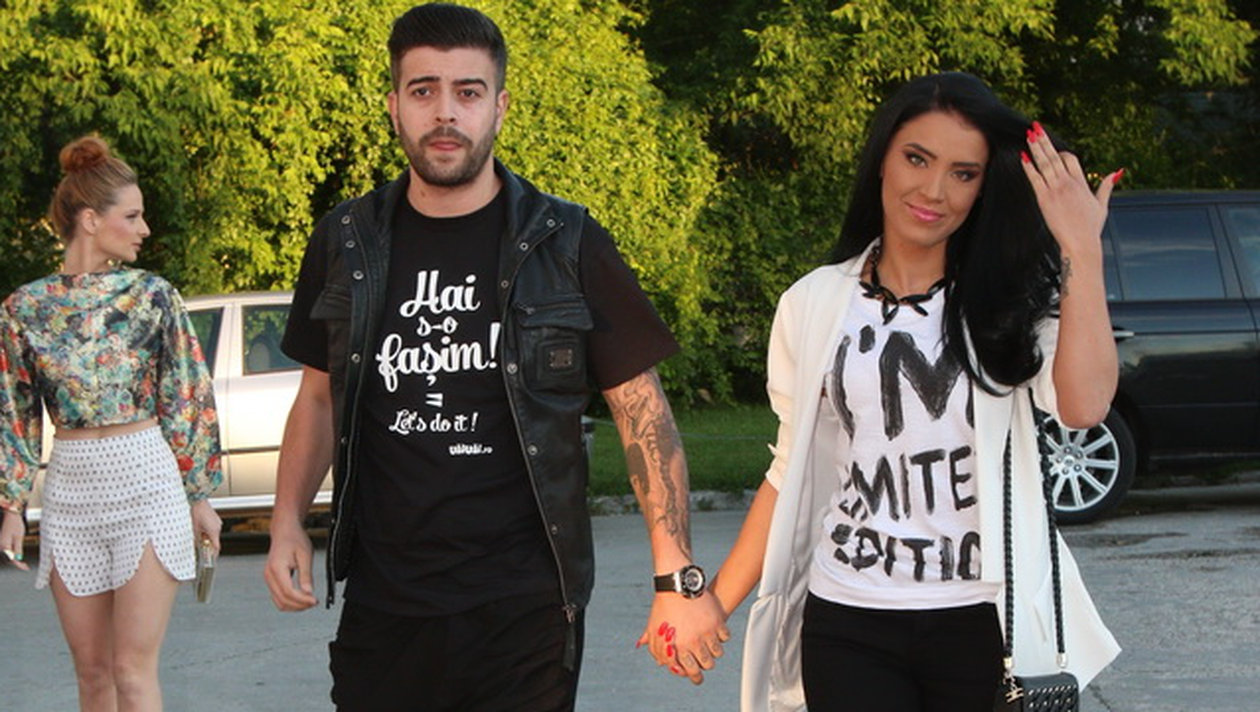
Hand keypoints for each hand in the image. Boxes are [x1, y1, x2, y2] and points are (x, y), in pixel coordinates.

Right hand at [1, 508, 28, 570]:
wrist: (10, 514)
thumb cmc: (15, 523)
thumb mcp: (19, 537)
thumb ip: (18, 548)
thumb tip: (18, 559)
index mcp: (4, 545)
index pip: (11, 558)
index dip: (19, 564)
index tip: (25, 568)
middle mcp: (0, 545)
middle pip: (8, 557)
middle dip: (17, 562)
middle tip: (25, 566)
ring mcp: (0, 543)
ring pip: (7, 554)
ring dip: (15, 558)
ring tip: (23, 562)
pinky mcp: (1, 541)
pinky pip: (7, 549)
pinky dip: (12, 553)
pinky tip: (17, 554)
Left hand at [190, 499, 221, 554]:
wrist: (196, 500)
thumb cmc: (196, 511)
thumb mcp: (194, 529)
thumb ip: (196, 539)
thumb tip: (196, 545)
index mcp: (214, 531)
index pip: (216, 547)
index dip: (213, 554)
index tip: (210, 559)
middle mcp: (217, 527)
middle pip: (214, 541)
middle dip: (207, 545)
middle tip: (199, 547)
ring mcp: (217, 522)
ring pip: (212, 534)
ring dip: (206, 537)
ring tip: (196, 535)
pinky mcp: (215, 519)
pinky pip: (212, 528)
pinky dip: (206, 531)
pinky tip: (199, 528)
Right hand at [263, 515, 317, 610]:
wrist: (285, 531)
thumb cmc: (295, 539)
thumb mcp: (305, 556)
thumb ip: (306, 576)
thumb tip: (308, 593)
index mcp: (277, 568)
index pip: (288, 592)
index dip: (302, 600)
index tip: (314, 600)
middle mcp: (269, 575)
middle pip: (282, 600)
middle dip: (299, 605)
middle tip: (314, 602)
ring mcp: (268, 578)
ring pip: (279, 601)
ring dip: (294, 606)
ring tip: (309, 601)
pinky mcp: (271, 580)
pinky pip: (278, 597)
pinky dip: (289, 601)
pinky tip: (301, 598)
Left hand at [637, 592, 730, 684]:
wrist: (676, 584)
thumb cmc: (663, 606)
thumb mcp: (654, 628)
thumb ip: (655, 648)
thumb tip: (660, 664)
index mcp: (679, 647)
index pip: (691, 671)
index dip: (695, 677)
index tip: (697, 677)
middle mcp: (694, 642)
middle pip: (707, 665)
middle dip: (704, 664)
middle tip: (703, 660)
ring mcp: (707, 632)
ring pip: (718, 653)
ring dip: (713, 650)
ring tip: (708, 644)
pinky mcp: (718, 621)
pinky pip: (725, 637)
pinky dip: (721, 636)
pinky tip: (714, 632)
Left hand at [1022, 120, 1121, 259]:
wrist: (1080, 242)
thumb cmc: (1090, 227)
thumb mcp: (1102, 205)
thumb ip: (1106, 187)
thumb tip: (1117, 172)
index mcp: (1082, 183)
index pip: (1070, 159)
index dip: (1061, 153)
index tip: (1053, 149)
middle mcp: (1069, 183)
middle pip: (1055, 156)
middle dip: (1044, 141)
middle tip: (1036, 127)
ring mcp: (1056, 190)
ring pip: (1044, 163)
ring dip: (1036, 148)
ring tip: (1029, 134)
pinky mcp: (1045, 199)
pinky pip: (1035, 178)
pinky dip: (1028, 167)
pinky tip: (1023, 156)